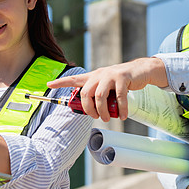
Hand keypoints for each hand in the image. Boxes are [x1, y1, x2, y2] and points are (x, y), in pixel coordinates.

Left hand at [46, 57, 167, 121]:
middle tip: (96, 117)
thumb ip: (97, 93)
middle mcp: (99, 75)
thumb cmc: (121, 81)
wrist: (140, 71)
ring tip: (108, 118)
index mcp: (93, 76)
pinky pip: (119, 98)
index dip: (61, 82)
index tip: (49, 84)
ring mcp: (111, 76)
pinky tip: (122, 116)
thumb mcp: (106, 85)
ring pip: (100, 96)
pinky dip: (120, 109)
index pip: (73, 78)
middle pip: (86, 93)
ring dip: (103, 111)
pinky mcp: (123, 79)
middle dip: (88, 109)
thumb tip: (89, 110)